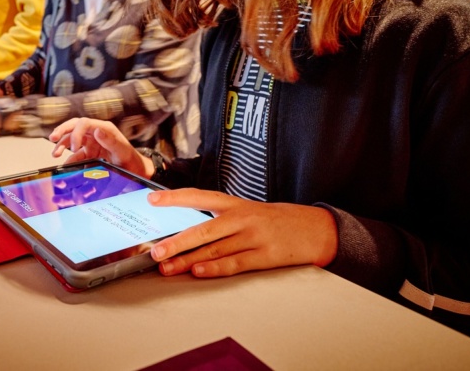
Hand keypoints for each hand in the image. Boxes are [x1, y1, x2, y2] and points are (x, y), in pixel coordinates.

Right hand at [48, 118, 152, 176]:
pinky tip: (65, 165)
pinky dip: (69, 159)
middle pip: (74, 127)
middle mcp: (96, 133)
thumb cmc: (130, 159)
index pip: (84, 123)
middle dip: (62, 131)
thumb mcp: (122, 150)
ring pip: (72, 140)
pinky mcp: (89, 154)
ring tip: (55, 154)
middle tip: (52, 138)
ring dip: (62, 145)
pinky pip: (76, 155)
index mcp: (103, 128)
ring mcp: (91, 143)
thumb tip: (97, 130)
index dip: (76, 133)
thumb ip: (110, 140)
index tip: (74, 147)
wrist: (135, 171)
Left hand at [147, 189, 337, 277]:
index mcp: (235, 204)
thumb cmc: (277, 220)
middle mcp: (242, 217)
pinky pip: (236, 263)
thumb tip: (186, 232)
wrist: (317, 228)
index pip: (198, 197)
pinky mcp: (266, 255)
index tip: (152, 199)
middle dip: (176, 241)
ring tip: (169, 268)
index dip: (174, 198)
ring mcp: (254, 236)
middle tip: (156, 251)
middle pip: (203, 229)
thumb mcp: (248, 211)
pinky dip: (216, 268)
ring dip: (188, 260)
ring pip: (215, 249)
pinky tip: (199, 272)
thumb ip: (220, 219)